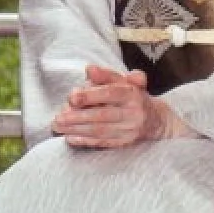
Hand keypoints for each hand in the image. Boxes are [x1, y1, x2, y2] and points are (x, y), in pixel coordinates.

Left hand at [51, 65, 197, 147]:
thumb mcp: (123, 81)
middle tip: (58, 117)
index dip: (90, 96)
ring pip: (100, 131)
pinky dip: (85, 141)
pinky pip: (103, 143)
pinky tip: (70, 138)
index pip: (110, 93)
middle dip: (78, 117)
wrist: (156, 120)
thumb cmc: (132, 96)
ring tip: (58, 127)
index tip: (72, 97)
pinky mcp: (125, 143)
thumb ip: (106, 75)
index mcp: (132, 94)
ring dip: (77, 130)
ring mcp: (130, 130)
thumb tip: (89, 69)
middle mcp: (133, 113)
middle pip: (103, 115)